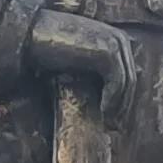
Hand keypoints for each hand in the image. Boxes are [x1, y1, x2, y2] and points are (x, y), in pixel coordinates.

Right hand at [27, 3, 132, 122]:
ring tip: (108, 122)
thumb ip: (93, 69)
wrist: (31, 36)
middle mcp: (119, 39)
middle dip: (124, 104)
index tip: (115, 117)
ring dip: (119, 105)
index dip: (124, 97)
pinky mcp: (107, 52)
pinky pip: (117, 82)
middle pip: (130, 79)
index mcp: (115, 39)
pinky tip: (103, 111)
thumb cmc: (48, 48)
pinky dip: (113, 99)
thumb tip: (106, 95)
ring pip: (126, 83)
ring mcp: (114, 44)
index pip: (128, 72)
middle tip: (115, 126)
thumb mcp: (77, 59)